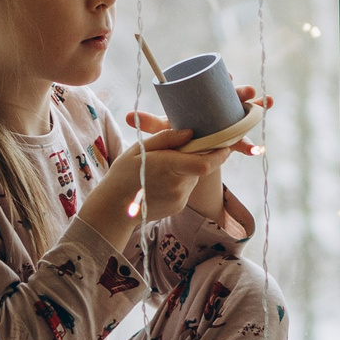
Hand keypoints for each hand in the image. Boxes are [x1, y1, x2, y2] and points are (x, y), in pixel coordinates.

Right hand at [97, 88, 271, 234]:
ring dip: (186, 170)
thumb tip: (190, 132)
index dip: (220, 154)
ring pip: (193, 177)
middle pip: (201, 167)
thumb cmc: (123, 174)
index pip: (205, 163)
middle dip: (197, 157)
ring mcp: (180, 198)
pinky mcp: (179, 206)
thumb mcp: (140, 149)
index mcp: (169, 166)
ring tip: (163, 169)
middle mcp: (178, 184)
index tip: (225, 144)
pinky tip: (160, 182)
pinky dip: (180, 181)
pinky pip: (186, 188)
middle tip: (179, 151)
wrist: (113, 208)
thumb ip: (166, 139)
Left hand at [119, 85, 274, 161]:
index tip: (229, 76)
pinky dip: (251, 145)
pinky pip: (244, 141)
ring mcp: (229, 123)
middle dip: (244, 93)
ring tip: (267, 105)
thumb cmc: (175, 133)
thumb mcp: (164, 128)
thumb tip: (128, 116)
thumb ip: (150, 123)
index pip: (218, 84)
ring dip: (257, 110)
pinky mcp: (233, 140)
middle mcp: (221, 108)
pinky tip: (257, 150)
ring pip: (245, 115)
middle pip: (234, 97)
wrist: (185, 152)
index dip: (225, 79)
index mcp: (206, 99)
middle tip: (249, 92)